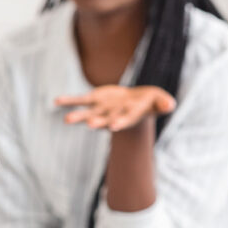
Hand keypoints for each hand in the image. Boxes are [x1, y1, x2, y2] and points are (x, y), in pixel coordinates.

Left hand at [55, 85, 175, 131]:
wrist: (137, 102)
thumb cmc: (151, 103)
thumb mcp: (160, 101)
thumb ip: (163, 104)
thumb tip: (170, 104)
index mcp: (128, 116)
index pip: (123, 121)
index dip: (119, 122)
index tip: (113, 126)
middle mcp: (112, 116)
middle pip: (103, 120)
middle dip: (96, 122)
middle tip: (88, 124)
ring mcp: (102, 109)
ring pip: (87, 114)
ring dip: (77, 116)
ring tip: (66, 119)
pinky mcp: (95, 100)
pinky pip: (79, 100)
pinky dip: (69, 101)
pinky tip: (57, 101)